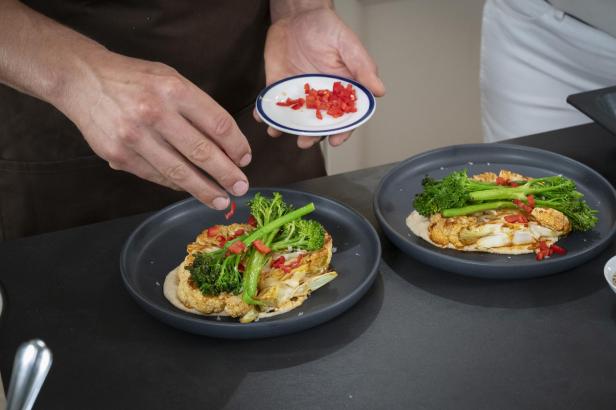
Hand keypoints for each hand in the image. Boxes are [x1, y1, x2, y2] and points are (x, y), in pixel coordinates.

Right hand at [57, 50, 251, 209]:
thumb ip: (197, 108)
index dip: (237, 146)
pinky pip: (157, 176)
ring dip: (205, 190)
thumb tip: (226, 146)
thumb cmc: (135, 79)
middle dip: (227, 175)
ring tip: (222, 200)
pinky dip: (177, 185)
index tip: (245, 159)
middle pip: (202, 152)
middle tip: (241, 188)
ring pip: (179, 172)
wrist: (82, 79)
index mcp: (174, 89)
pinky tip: (191, 190)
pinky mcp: (118, 155)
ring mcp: (134, 136)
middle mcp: (155, 112)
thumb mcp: (170, 79)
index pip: (218, 124)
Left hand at [257, 6, 384, 148]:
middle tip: (303, 142)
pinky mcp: (279, 88)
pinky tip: (261, 116)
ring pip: (294, 119)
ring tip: (277, 132)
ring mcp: (298, 94)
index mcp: (340, 91)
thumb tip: (379, 90)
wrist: (298, 16)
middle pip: (317, 124)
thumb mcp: (348, 44)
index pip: (344, 117)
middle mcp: (320, 97)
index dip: (341, 131)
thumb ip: (363, 67)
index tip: (335, 141)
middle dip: (310, 136)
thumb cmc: (327, 28)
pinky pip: (273, 105)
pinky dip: (265, 113)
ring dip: (285, 128)